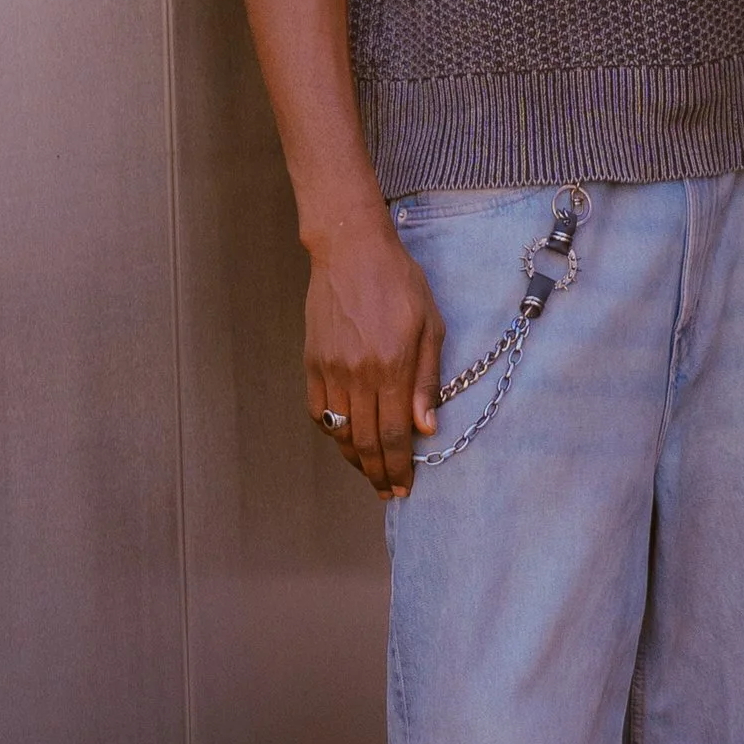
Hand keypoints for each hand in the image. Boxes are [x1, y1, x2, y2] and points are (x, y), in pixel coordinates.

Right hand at [304, 212, 444, 496]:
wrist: (351, 251)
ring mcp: (330, 370)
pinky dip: (332, 433)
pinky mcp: (312, 362)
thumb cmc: (399, 283)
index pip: (393, 434)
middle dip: (378, 472)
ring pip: (340, 431)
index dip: (398, 466)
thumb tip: (426, 427)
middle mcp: (358, 374)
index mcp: (392, 366)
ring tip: (370, 473)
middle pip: (365, 440)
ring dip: (355, 459)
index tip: (403, 487)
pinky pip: (319, 411)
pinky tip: (345, 440)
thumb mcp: (430, 325)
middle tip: (388, 491)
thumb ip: (427, 379)